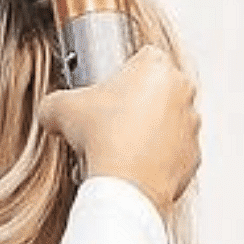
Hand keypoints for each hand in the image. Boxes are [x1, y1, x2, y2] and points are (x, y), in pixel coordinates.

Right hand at [38, 46, 200, 216]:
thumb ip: (54, 103)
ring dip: (148, 129)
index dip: (121, 72)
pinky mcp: (193, 157)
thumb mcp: (60, 109)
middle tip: (109, 119)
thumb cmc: (106, 140)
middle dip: (135, 101)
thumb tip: (50, 112)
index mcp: (157, 67)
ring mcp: (191, 126)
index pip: (142, 57)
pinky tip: (132, 164)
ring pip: (168, 120)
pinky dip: (156, 156)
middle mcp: (182, 92)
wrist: (126, 187)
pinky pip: (173, 151)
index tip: (107, 88)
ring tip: (118, 145)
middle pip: (157, 88)